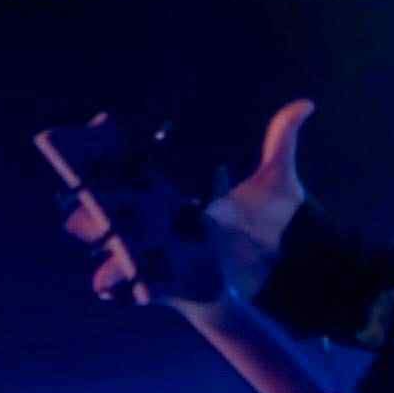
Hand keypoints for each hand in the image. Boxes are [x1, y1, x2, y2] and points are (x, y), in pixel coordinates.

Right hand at [63, 100, 315, 304]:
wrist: (285, 267)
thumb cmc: (274, 222)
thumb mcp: (276, 180)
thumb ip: (282, 139)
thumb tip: (306, 104)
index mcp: (176, 191)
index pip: (128, 169)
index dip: (105, 148)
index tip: (100, 123)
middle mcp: (162, 221)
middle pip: (103, 210)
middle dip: (87, 205)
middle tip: (92, 199)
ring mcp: (163, 252)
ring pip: (110, 249)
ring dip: (103, 246)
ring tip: (104, 241)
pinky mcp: (171, 282)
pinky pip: (133, 288)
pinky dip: (121, 288)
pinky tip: (114, 286)